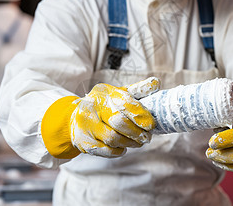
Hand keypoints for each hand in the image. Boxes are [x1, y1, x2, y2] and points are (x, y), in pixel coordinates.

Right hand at [41, 77, 159, 158]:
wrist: (76, 118)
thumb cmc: (104, 106)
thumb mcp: (119, 94)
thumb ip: (138, 90)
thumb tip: (156, 82)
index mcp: (103, 92)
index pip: (125, 103)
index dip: (141, 115)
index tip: (151, 125)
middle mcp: (91, 106)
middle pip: (119, 122)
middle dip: (137, 132)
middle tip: (147, 137)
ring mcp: (85, 125)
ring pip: (113, 138)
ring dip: (130, 143)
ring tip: (138, 142)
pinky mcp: (83, 141)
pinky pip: (106, 150)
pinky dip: (119, 151)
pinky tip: (124, 147)